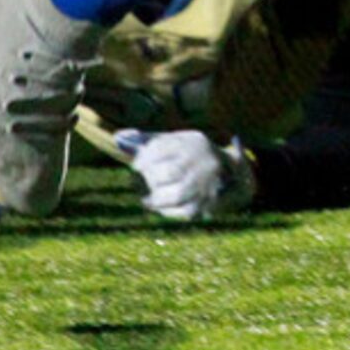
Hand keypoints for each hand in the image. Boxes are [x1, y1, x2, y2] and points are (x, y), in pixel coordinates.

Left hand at [117, 128, 255, 222]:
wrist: (230, 174)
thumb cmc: (189, 157)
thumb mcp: (174, 142)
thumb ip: (146, 140)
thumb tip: (119, 137)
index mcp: (193, 141)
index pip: (162, 148)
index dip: (143, 159)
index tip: (137, 166)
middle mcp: (203, 160)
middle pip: (167, 173)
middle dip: (150, 179)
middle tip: (144, 180)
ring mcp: (207, 183)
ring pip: (175, 195)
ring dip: (156, 198)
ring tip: (149, 198)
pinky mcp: (208, 203)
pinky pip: (182, 212)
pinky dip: (167, 211)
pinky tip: (161, 206)